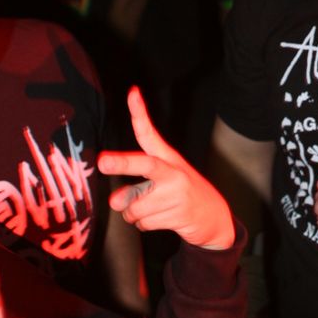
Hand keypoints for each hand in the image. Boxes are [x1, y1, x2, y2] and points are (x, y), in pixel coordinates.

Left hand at [98, 87, 234, 249]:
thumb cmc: (183, 193)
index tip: (132, 93)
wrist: (214, 218)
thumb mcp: (165, 180)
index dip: (140, 113)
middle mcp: (172, 173)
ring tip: (152, 208)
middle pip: (144, 165)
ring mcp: (176, 194)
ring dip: (134, 213)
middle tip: (103, 161)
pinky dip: (144, 224)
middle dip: (122, 163)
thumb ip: (134, 188)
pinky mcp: (177, 215)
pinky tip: (161, 218)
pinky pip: (142, 223)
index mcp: (168, 159)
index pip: (150, 134)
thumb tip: (114, 202)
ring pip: (134, 206)